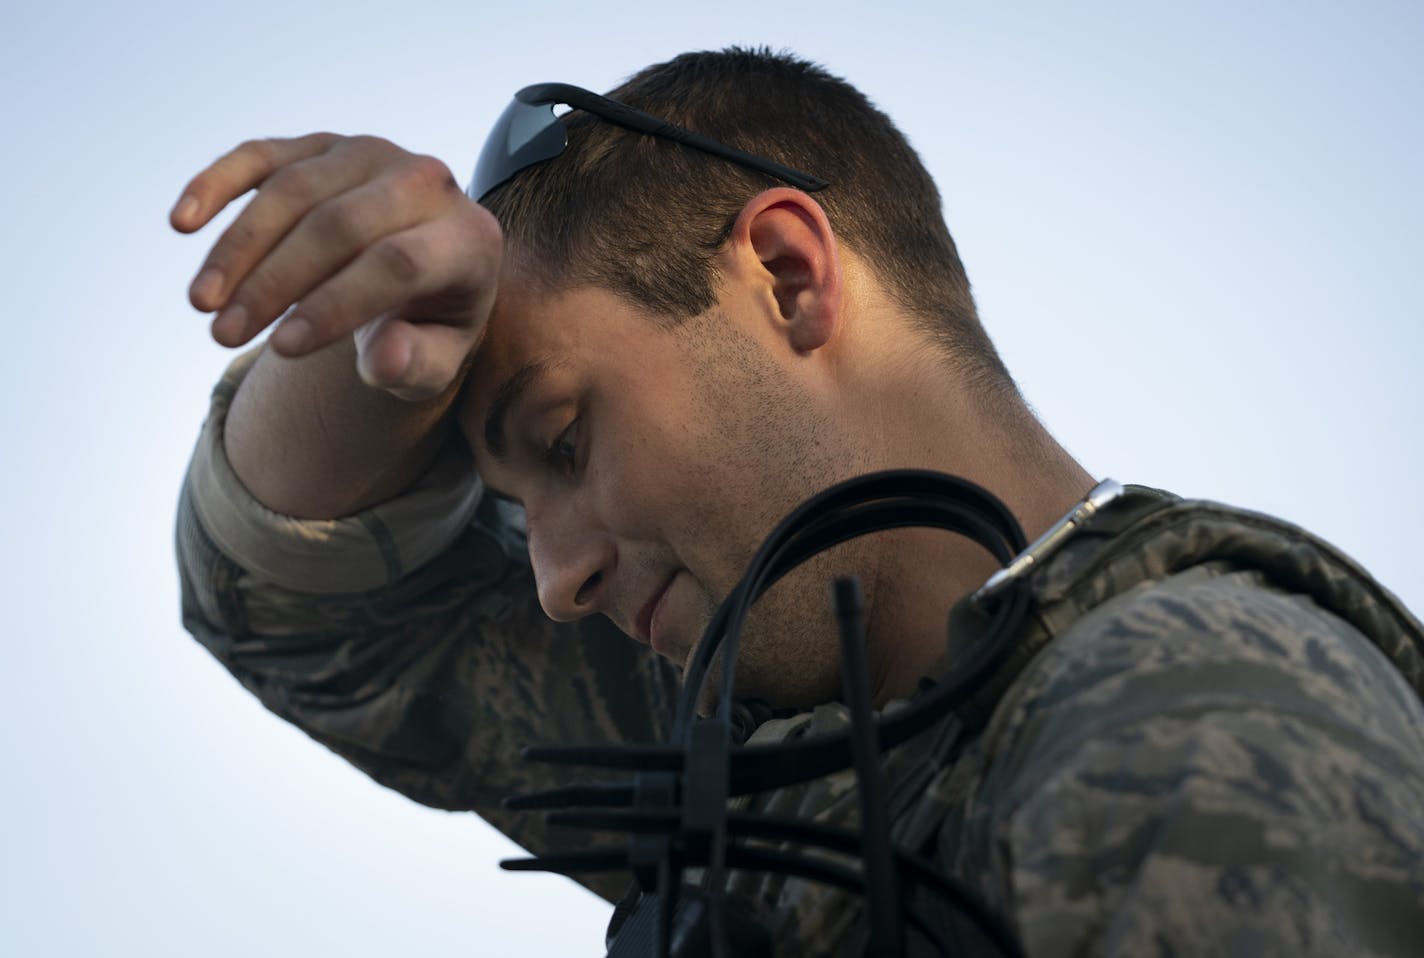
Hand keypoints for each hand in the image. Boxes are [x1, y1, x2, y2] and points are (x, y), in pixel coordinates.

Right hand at [171, 134, 501, 400]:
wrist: (429, 273)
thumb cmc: (430, 327)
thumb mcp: (436, 362)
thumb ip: (416, 364)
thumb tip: (385, 360)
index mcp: (469, 239)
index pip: (396, 265)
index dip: (335, 306)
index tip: (281, 350)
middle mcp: (428, 182)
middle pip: (338, 226)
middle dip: (274, 283)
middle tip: (222, 335)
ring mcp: (372, 154)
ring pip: (292, 191)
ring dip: (238, 248)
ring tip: (203, 306)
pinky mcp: (324, 145)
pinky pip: (262, 156)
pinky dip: (218, 183)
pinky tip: (181, 223)